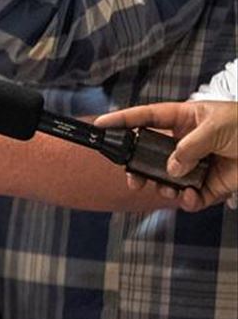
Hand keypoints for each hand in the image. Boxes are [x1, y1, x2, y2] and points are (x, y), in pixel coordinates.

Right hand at [96, 100, 237, 210]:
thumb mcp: (216, 127)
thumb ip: (188, 147)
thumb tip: (171, 168)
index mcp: (185, 120)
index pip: (147, 118)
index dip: (123, 120)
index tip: (102, 126)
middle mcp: (186, 143)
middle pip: (151, 154)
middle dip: (138, 168)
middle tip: (132, 178)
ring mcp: (196, 165)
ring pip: (166, 179)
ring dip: (162, 187)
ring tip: (166, 189)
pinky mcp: (209, 186)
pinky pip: (189, 197)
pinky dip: (186, 201)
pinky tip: (189, 197)